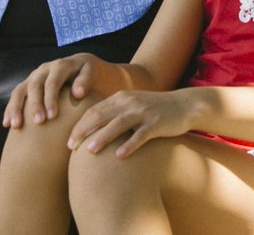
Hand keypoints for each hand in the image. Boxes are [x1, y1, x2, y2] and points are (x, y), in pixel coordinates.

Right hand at [2, 53, 111, 128]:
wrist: (81, 70)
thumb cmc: (91, 76)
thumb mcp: (92, 74)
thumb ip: (86, 81)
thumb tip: (77, 93)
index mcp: (62, 64)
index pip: (54, 81)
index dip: (51, 98)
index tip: (52, 116)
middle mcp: (45, 68)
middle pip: (35, 85)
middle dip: (35, 104)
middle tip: (38, 122)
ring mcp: (34, 76)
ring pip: (21, 90)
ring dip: (17, 107)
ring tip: (16, 125)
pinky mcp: (27, 84)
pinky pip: (16, 96)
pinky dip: (11, 109)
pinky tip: (7, 124)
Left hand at [68, 89, 195, 157]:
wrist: (185, 105)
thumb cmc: (155, 110)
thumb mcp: (133, 106)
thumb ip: (114, 114)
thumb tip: (90, 133)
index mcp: (122, 97)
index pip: (94, 110)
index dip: (79, 126)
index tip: (68, 142)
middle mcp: (130, 103)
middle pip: (101, 115)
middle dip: (83, 131)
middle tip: (71, 148)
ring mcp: (144, 112)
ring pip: (118, 124)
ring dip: (102, 137)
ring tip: (89, 150)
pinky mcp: (157, 123)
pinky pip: (141, 134)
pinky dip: (129, 144)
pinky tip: (119, 155)